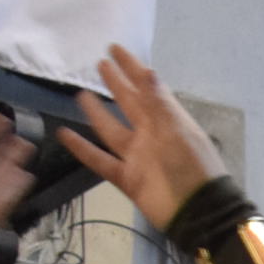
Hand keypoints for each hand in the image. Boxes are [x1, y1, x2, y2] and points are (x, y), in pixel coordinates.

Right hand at [59, 45, 230, 231]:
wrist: (198, 215)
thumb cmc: (194, 170)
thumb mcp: (178, 133)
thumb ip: (159, 103)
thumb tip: (148, 70)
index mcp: (168, 121)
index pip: (148, 87)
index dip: (132, 68)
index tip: (114, 48)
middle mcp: (152, 135)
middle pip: (130, 103)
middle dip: (117, 84)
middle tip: (100, 65)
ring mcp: (138, 157)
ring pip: (111, 129)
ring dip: (96, 112)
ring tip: (79, 94)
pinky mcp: (128, 178)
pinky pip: (100, 160)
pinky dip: (82, 149)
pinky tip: (64, 134)